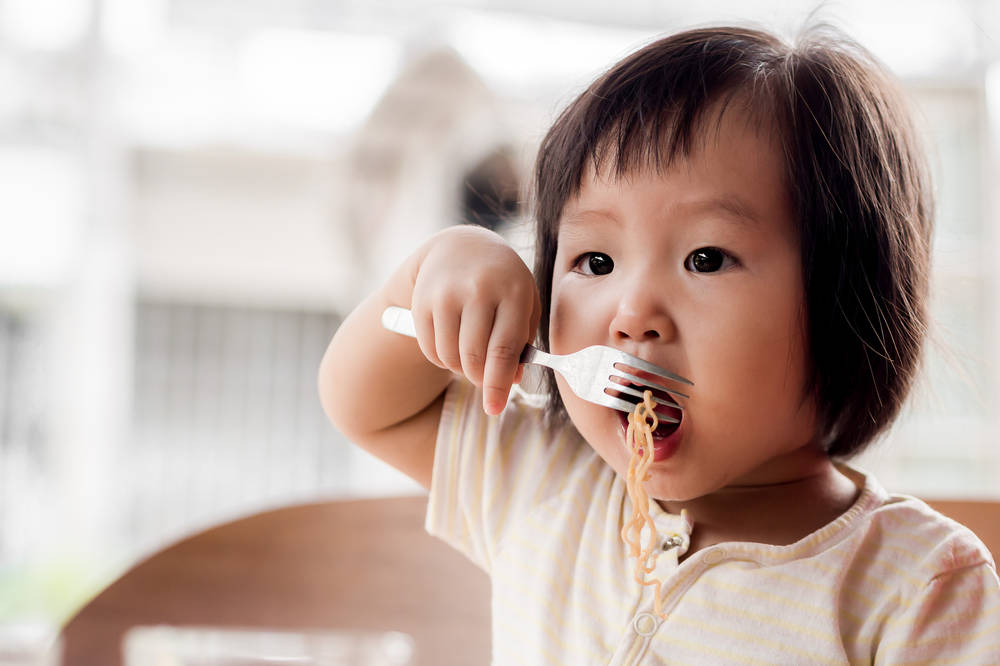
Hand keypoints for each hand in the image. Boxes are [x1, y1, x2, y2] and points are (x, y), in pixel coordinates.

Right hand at [409, 225, 540, 414]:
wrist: (462, 246)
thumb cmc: (504, 283)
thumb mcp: (524, 304)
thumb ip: (523, 343)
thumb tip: (510, 382)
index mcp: (513, 292)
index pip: (503, 350)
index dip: (498, 385)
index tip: (494, 409)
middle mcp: (478, 291)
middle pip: (474, 358)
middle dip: (481, 379)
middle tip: (486, 379)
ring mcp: (447, 295)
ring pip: (450, 357)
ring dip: (461, 369)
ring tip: (471, 359)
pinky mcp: (422, 301)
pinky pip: (430, 349)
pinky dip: (442, 359)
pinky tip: (453, 346)